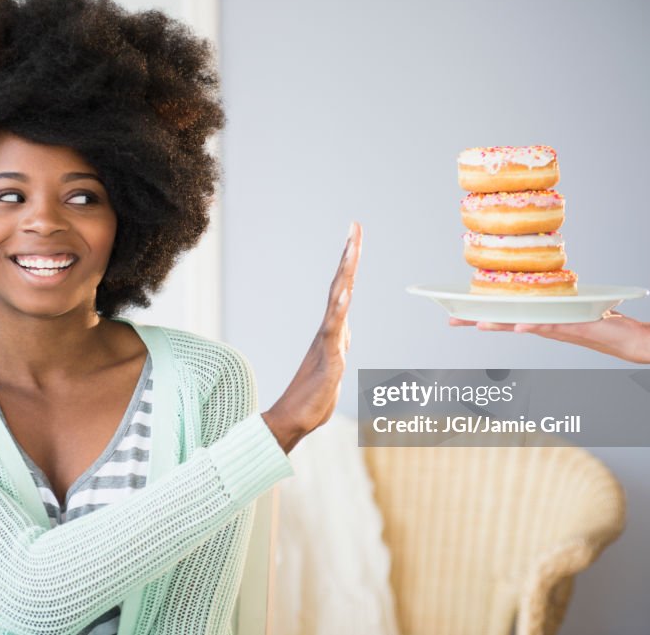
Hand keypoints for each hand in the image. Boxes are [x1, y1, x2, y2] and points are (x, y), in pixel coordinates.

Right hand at [263, 222, 361, 453]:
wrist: (294, 420)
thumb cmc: (314, 397)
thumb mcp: (335, 364)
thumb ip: (339, 343)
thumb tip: (344, 328)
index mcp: (332, 330)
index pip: (343, 289)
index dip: (349, 263)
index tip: (354, 235)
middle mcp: (328, 330)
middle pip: (340, 285)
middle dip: (349, 256)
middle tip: (355, 228)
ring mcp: (326, 343)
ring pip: (337, 302)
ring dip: (345, 275)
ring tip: (351, 249)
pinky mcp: (328, 360)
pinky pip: (334, 332)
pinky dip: (340, 312)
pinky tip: (345, 295)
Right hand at [449, 310, 649, 362]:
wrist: (630, 339)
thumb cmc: (604, 323)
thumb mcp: (575, 307)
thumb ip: (558, 300)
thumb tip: (543, 282)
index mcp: (541, 320)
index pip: (506, 316)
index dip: (481, 314)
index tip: (457, 311)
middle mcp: (544, 326)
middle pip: (505, 322)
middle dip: (477, 320)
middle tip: (452, 319)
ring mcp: (557, 329)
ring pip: (521, 325)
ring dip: (499, 324)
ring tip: (478, 322)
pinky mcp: (573, 328)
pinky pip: (549, 327)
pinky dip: (533, 326)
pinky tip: (519, 325)